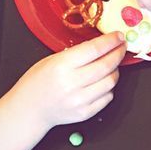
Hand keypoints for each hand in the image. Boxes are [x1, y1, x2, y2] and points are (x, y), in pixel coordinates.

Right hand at [9, 33, 126, 135]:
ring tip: (111, 65)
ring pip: (110, 82)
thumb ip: (76, 54)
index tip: (119, 36)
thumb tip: (102, 46)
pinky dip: (109, 88)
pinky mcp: (85, 113)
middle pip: (106, 65)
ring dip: (115, 71)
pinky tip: (102, 82)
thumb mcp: (51, 60)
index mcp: (61, 66)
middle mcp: (71, 84)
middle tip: (121, 47)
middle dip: (118, 54)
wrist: (29, 109)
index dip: (111, 41)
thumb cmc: (37, 82)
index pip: (94, 49)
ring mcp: (79, 100)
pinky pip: (107, 97)